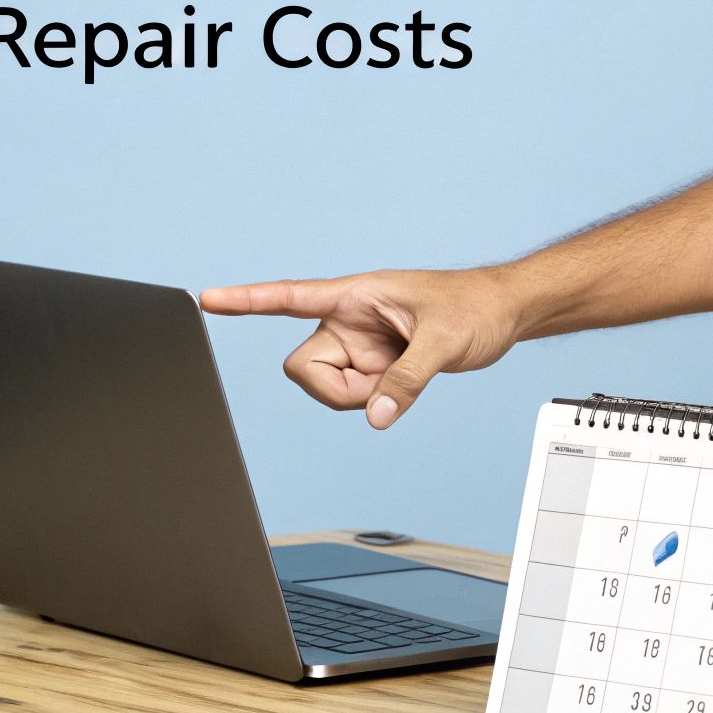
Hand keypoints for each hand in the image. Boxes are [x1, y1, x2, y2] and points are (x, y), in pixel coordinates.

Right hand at [199, 268, 523, 428]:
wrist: (504, 313)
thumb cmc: (475, 307)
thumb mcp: (443, 343)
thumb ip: (407, 380)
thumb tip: (376, 417)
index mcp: (356, 295)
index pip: (290, 296)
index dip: (247, 301)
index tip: (208, 299)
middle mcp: (350, 320)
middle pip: (305, 367)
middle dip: (337, 389)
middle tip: (383, 384)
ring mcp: (361, 345)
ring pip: (330, 388)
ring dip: (362, 396)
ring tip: (406, 372)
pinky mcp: (375, 365)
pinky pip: (357, 396)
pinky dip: (378, 400)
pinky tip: (407, 378)